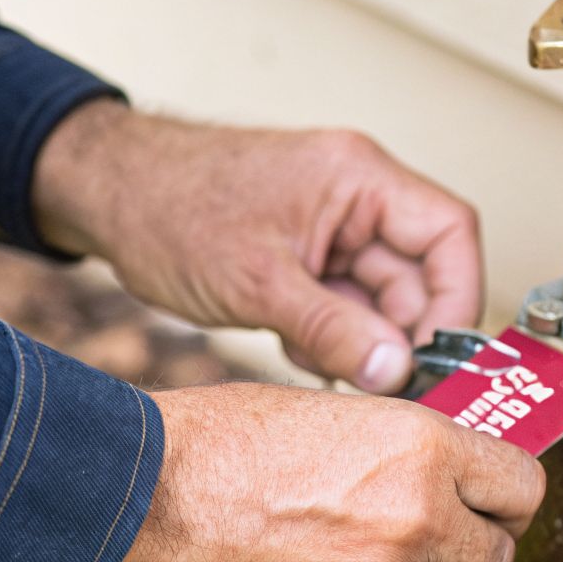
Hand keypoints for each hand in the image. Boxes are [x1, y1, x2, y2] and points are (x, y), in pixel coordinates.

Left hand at [33, 101, 481, 393]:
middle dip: (399, 335)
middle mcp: (356, 199)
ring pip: (381, 301)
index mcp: (358, 177)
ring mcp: (332, 231)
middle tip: (377, 383)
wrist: (104, 196)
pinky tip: (294, 347)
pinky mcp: (307, 260)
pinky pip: (346, 309)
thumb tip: (396, 371)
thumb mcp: (257, 282)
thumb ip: (334, 329)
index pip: (449, 234)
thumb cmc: (167, 206)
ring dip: (360, 343)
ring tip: (314, 357)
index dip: (458, 299)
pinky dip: (331, 339)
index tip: (440, 357)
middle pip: (420, 276)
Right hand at [120, 383, 545, 561]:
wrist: (151, 490)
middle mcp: (419, 512)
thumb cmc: (224, 443)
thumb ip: (408, 452)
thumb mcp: (341, 418)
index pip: (523, 486)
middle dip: (471, 548)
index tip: (482, 500)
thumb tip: (448, 478)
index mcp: (423, 446)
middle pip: (499, 554)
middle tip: (433, 538)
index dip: (501, 496)